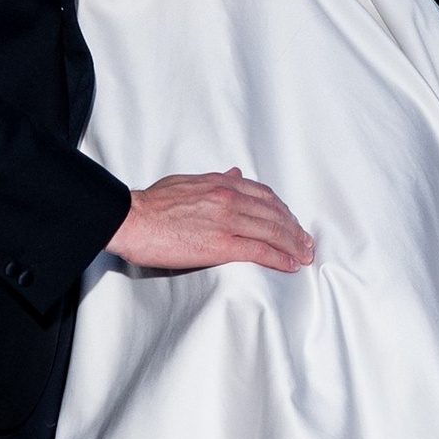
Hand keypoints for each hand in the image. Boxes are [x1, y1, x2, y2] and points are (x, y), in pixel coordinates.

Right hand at [107, 170, 317, 273]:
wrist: (131, 219)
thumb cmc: (152, 205)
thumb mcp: (187, 182)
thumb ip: (214, 180)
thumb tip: (235, 174)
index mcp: (220, 184)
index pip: (264, 195)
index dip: (283, 210)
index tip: (291, 222)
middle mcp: (228, 199)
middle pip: (274, 213)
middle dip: (295, 229)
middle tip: (306, 242)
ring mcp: (226, 221)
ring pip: (272, 230)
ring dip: (294, 244)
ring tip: (305, 255)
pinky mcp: (220, 244)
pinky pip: (259, 250)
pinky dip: (279, 257)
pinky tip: (290, 264)